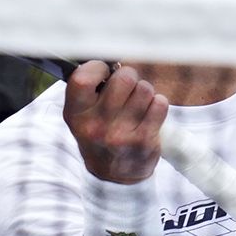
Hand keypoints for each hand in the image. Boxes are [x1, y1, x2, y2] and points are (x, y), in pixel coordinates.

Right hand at [64, 61, 168, 182]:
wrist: (114, 176)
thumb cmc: (100, 133)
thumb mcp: (83, 115)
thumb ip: (91, 89)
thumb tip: (112, 60)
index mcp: (75, 115)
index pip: (82, 78)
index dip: (99, 68)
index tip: (105, 71)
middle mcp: (95, 126)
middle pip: (123, 79)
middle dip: (129, 78)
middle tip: (128, 87)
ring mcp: (120, 135)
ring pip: (144, 90)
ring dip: (145, 93)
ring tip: (138, 105)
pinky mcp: (143, 141)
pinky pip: (160, 104)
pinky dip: (158, 104)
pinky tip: (149, 115)